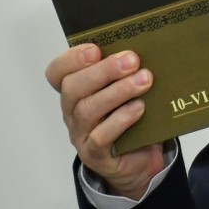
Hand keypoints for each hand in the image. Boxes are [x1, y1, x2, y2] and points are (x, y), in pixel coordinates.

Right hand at [45, 44, 166, 198]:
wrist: (140, 159)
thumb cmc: (132, 118)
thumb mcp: (128, 91)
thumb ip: (129, 73)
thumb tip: (151, 49)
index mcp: (76, 91)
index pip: (58, 72)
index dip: (71, 59)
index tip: (96, 49)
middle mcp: (72, 112)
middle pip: (73, 88)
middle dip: (103, 71)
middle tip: (131, 60)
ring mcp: (81, 134)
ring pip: (88, 110)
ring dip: (117, 92)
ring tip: (144, 81)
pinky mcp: (95, 154)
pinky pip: (101, 137)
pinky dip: (121, 120)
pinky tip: (139, 108)